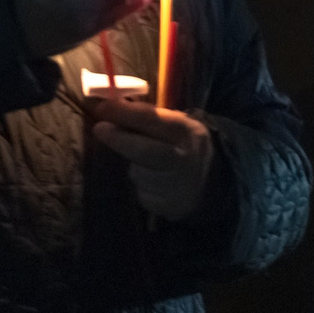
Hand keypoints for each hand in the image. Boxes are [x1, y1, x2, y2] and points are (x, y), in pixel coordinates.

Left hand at [87, 97, 214, 220]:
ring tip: (143, 162)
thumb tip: (110, 105)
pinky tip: (151, 181)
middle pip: (144, 151)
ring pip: (138, 174)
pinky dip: (140, 186)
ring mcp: (177, 187)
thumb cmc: (184, 144)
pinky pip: (142, 193)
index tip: (101, 107)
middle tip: (100, 128)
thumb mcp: (175, 124)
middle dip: (118, 139)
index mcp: (187, 133)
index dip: (123, 113)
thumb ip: (147, 116)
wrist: (213, 180)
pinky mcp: (168, 207)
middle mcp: (184, 160)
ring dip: (132, 166)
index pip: (152, 120)